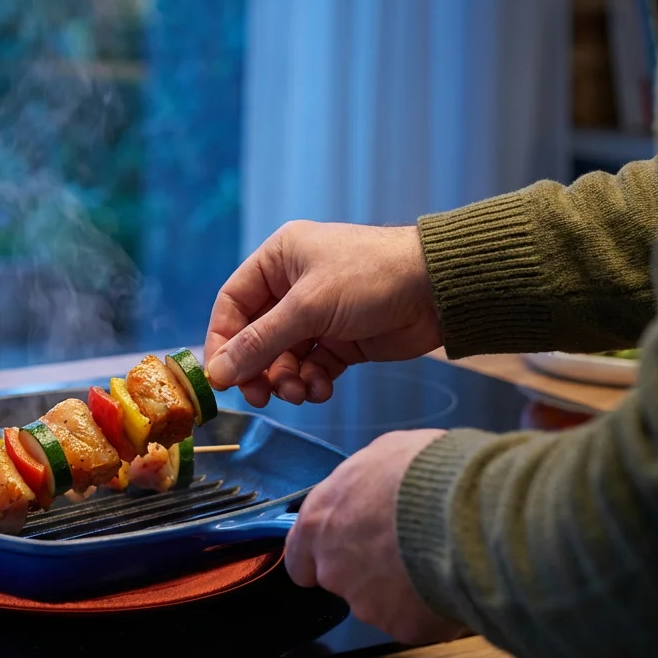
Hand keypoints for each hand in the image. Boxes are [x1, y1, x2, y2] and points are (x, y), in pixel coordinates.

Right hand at [204, 221, 440, 407]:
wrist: (439, 291)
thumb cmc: (371, 278)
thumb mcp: (308, 308)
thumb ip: (260, 342)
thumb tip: (218, 373)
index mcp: (278, 260)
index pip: (232, 304)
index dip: (222, 342)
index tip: (222, 378)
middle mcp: (293, 285)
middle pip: (255, 337)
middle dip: (258, 369)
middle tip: (260, 397)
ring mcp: (318, 315)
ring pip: (283, 358)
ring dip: (286, 381)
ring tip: (301, 392)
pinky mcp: (341, 341)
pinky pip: (312, 368)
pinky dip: (312, 382)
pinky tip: (323, 388)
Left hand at [285, 429, 466, 644]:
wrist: (466, 510)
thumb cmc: (422, 472)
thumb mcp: (383, 455)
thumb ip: (364, 486)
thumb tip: (373, 492)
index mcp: (319, 524)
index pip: (300, 559)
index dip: (321, 558)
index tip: (343, 553)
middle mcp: (333, 569)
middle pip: (344, 581)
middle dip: (370, 571)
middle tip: (407, 548)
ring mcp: (366, 603)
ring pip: (382, 603)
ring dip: (403, 589)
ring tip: (438, 559)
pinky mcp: (402, 626)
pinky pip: (418, 620)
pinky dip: (432, 607)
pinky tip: (453, 581)